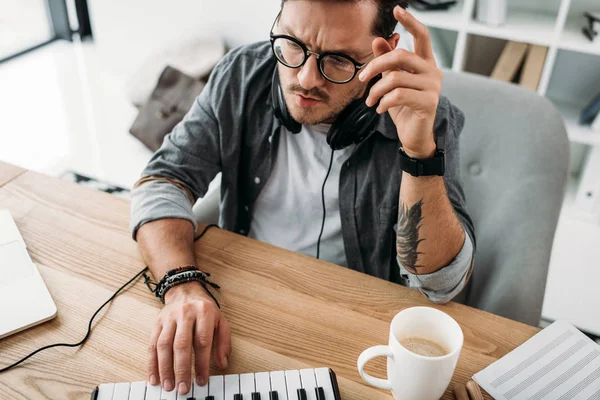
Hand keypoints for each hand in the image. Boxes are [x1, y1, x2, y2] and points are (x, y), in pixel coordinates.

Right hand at [147, 281, 230, 394]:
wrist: (185, 290)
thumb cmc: (205, 310)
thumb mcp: (220, 321)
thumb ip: (224, 342)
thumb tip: (222, 364)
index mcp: (204, 312)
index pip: (202, 341)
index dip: (202, 363)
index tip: (202, 380)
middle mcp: (185, 314)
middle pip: (181, 344)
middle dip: (181, 369)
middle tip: (183, 388)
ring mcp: (169, 318)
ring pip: (164, 345)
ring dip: (164, 368)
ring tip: (168, 386)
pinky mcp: (157, 323)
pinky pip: (152, 344)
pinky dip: (152, 363)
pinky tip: (154, 377)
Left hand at [360, 6, 441, 158]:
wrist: (414, 135)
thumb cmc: (404, 107)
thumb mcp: (391, 82)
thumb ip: (386, 62)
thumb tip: (378, 40)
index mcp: (425, 63)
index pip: (422, 36)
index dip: (410, 22)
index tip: (398, 10)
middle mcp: (433, 71)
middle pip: (400, 55)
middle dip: (375, 65)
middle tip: (361, 79)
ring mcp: (433, 86)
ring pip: (395, 77)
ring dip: (376, 90)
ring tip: (370, 101)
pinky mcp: (429, 102)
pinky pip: (399, 95)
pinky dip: (382, 102)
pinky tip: (378, 109)